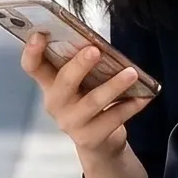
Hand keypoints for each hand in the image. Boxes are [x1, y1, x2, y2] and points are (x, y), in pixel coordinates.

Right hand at [22, 35, 152, 177]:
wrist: (99, 143)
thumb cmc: (89, 101)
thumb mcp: (81, 83)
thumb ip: (83, 66)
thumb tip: (99, 45)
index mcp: (49, 84)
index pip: (32, 66)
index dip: (32, 51)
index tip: (39, 34)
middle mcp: (55, 103)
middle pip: (64, 81)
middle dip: (79, 65)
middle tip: (95, 50)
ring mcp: (70, 123)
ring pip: (93, 101)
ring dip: (114, 85)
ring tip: (131, 73)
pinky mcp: (89, 138)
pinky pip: (113, 118)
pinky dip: (130, 106)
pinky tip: (144, 97)